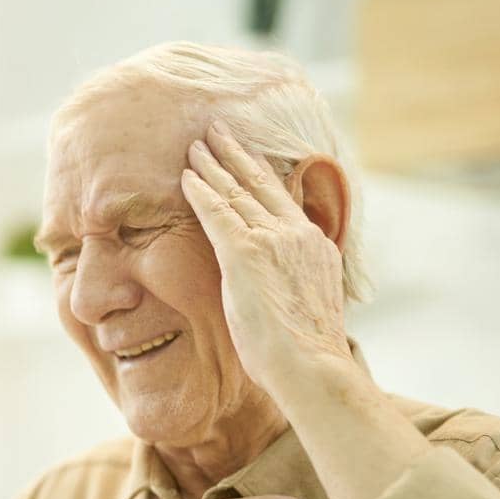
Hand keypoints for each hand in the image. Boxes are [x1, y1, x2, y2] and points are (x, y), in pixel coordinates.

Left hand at [180, 119, 351, 392]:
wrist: (312, 366)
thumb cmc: (306, 355)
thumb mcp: (305, 308)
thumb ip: (290, 287)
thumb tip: (279, 294)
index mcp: (313, 247)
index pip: (283, 201)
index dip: (261, 176)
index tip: (248, 157)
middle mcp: (297, 235)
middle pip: (262, 185)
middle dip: (237, 156)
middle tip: (218, 131)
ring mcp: (273, 241)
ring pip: (238, 192)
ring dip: (214, 166)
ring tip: (196, 145)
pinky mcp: (246, 254)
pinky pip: (218, 213)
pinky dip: (201, 192)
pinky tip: (186, 177)